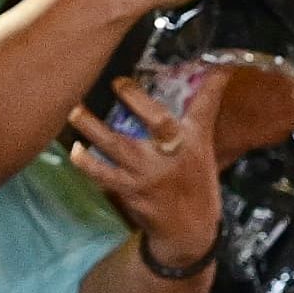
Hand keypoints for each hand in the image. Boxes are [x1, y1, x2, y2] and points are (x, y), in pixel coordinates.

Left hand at [67, 71, 225, 266]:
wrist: (189, 231)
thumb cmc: (196, 180)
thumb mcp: (204, 143)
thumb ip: (203, 106)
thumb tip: (218, 68)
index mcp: (193, 140)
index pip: (204, 106)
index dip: (208, 83)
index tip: (199, 61)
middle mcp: (174, 154)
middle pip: (158, 122)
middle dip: (135, 100)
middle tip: (115, 82)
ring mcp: (149, 174)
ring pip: (119, 146)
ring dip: (94, 128)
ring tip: (75, 110)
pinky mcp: (131, 192)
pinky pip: (104, 175)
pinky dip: (88, 164)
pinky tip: (75, 151)